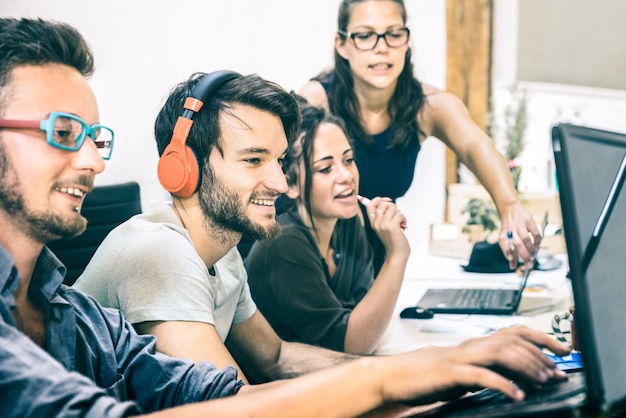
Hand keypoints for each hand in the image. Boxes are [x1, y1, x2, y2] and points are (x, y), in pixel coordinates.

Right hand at [365, 197, 408, 256]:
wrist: (396, 254)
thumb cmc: (393, 240)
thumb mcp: (384, 227)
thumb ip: (383, 217)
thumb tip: (387, 202)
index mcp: (373, 223)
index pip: (370, 205)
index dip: (378, 199)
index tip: (387, 200)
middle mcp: (376, 223)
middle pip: (383, 204)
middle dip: (393, 206)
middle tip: (396, 214)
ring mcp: (383, 225)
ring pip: (393, 208)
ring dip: (399, 214)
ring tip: (400, 222)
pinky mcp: (391, 227)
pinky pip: (399, 214)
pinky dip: (404, 219)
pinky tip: (403, 225)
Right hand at [376, 326, 569, 404]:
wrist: (393, 376)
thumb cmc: (426, 376)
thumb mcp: (462, 372)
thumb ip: (485, 370)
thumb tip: (513, 379)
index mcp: (475, 344)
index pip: (514, 332)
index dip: (542, 339)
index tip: (563, 350)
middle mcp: (471, 346)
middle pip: (512, 340)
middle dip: (540, 356)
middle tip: (557, 372)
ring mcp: (460, 358)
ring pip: (500, 353)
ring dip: (526, 367)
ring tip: (541, 382)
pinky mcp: (450, 373)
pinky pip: (481, 376)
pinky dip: (502, 384)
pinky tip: (515, 395)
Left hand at [498, 202, 540, 268]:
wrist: (510, 208)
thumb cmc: (508, 227)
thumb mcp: (506, 237)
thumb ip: (510, 252)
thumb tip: (512, 267)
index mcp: (503, 233)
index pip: (502, 242)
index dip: (506, 250)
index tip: (510, 258)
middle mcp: (511, 229)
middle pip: (517, 244)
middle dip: (524, 255)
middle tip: (529, 265)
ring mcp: (520, 224)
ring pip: (526, 239)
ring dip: (531, 249)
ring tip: (533, 256)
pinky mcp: (529, 220)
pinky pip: (535, 232)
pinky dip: (537, 241)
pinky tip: (537, 246)